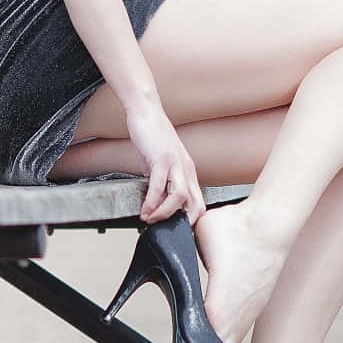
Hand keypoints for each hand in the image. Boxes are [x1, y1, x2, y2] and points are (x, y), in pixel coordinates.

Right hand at [124, 101, 205, 225]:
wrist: (146, 112)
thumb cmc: (152, 135)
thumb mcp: (160, 163)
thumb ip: (161, 180)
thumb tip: (155, 198)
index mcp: (188, 171)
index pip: (198, 202)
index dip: (190, 220)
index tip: (174, 229)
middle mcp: (186, 169)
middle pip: (196, 204)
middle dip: (182, 223)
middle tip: (165, 230)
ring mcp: (176, 163)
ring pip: (179, 198)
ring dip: (164, 214)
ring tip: (150, 219)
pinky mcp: (162, 158)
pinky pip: (159, 186)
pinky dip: (151, 202)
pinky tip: (144, 209)